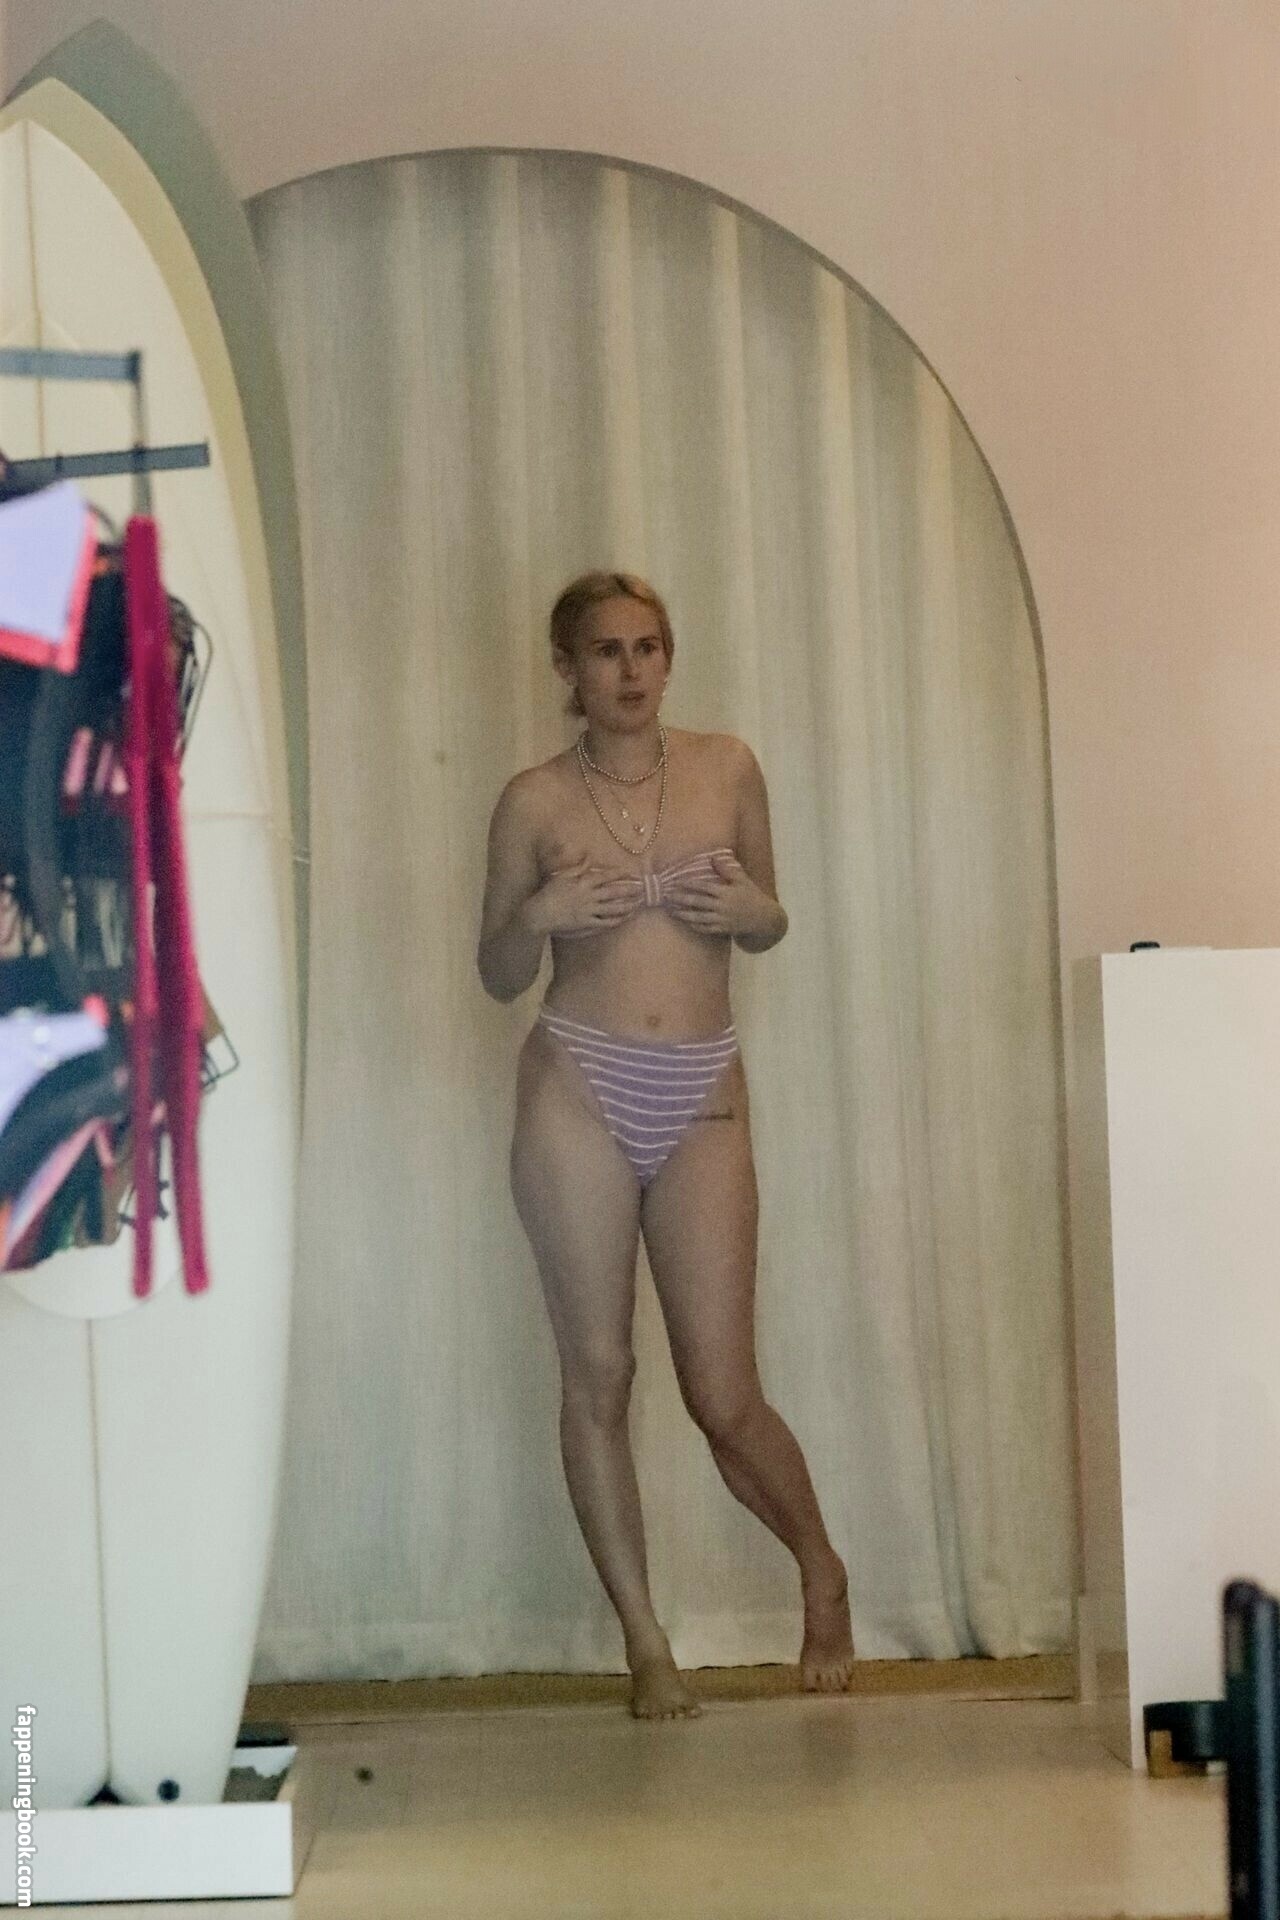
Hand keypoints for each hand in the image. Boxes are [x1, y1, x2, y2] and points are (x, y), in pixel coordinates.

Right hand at [525, 855, 642, 937]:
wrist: (540, 914)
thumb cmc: (549, 893)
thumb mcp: (563, 875)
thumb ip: (578, 866)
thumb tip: (589, 855)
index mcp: (583, 882)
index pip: (606, 876)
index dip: (620, 874)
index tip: (632, 872)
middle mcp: (589, 896)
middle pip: (614, 892)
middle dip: (630, 889)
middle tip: (643, 887)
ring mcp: (589, 911)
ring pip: (613, 908)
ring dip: (628, 905)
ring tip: (639, 903)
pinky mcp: (587, 924)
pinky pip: (605, 922)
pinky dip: (617, 920)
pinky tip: (626, 917)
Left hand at [662, 851, 770, 937]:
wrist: (764, 919)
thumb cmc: (752, 896)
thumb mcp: (742, 880)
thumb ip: (727, 869)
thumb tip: (713, 858)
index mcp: (726, 892)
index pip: (704, 887)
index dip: (690, 884)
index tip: (677, 882)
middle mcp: (722, 907)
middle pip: (698, 903)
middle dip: (681, 899)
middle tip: (667, 896)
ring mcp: (721, 920)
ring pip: (699, 918)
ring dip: (683, 914)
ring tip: (671, 911)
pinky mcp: (722, 930)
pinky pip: (705, 928)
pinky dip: (694, 925)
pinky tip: (685, 921)